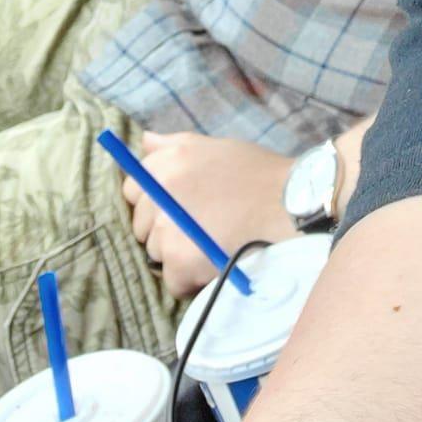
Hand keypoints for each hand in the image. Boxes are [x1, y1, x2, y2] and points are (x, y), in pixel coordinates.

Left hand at [123, 131, 296, 300]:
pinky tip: (213, 262)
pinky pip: (172, 279)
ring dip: (178, 253)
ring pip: (156, 253)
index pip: (132, 189)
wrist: (288, 204)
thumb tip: (143, 141)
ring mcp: (167, 230)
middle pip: (142, 225)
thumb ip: (174, 144)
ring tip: (211, 242)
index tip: (177, 205)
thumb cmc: (255, 173)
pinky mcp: (178, 262)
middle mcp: (160, 194)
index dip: (153, 199)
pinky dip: (190, 278)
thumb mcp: (215, 147)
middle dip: (165, 228)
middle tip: (199, 225)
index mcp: (168, 163)